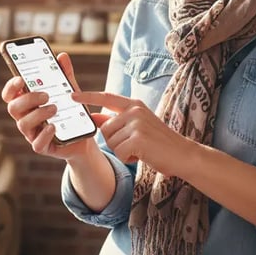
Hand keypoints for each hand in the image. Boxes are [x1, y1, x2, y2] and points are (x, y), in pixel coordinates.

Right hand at [1, 52, 109, 160]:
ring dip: (38, 114)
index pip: (9, 95)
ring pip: (23, 124)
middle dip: (28, 99)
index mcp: (27, 103)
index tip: (20, 78)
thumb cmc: (71, 111)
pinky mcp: (43, 147)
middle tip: (46, 94)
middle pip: (13, 108)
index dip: (11, 87)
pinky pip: (36, 144)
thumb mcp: (70, 91)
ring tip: (55, 108)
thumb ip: (64, 75)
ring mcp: (32, 134)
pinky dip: (44, 134)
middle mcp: (25, 118)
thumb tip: (62, 56)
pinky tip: (54, 126)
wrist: (85, 137)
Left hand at [72, 92, 193, 177]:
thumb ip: (117, 121)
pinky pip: (119, 153)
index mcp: (134, 105)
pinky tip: (143, 155)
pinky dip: (129, 158)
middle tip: (136, 145)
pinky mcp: (138, 138)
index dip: (88, 97)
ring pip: (111, 143)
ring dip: (123, 151)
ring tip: (141, 149)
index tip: (72, 95)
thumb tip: (94, 118)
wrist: (183, 155)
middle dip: (116, 142)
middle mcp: (134, 110)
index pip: (106, 98)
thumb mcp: (138, 126)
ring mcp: (136, 123)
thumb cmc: (160, 143)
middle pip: (105, 129)